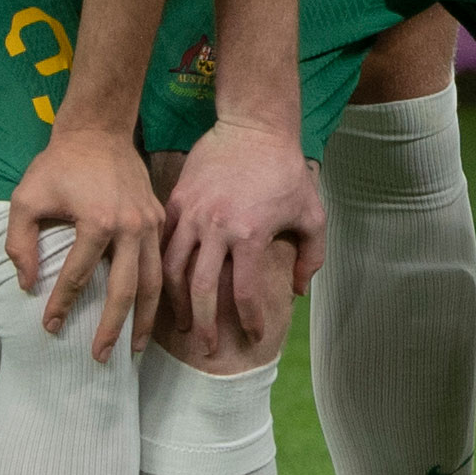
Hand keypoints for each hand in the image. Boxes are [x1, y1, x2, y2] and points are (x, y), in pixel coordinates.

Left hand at [0, 122, 164, 358]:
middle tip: (100, 357)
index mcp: (98, 221)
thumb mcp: (26, 198)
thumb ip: (19, 243)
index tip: (49, 327)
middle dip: (112, 328)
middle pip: (125, 291)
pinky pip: (161, 263)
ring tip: (136, 348)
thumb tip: (27, 284)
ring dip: (145, 318)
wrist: (98, 131)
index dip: (60, 304)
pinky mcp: (158, 219)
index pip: (77, 276)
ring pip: (153, 282)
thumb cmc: (58, 164)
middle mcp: (131, 227)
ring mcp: (150, 223)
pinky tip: (149, 313)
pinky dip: (158, 292)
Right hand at [161, 119, 325, 353]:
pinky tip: (167, 284)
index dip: (249, 320)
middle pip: (201, 290)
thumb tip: (298, 291)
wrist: (254, 126)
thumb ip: (311, 256)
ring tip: (181, 323)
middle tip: (206, 348)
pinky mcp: (176, 200)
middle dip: (203, 324)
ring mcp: (192, 214)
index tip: (254, 336)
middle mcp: (216, 228)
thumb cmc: (287, 171)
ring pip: (173, 268)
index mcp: (250, 235)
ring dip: (175, 302)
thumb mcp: (312, 214)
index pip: (244, 293)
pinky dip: (163, 267)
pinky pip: (164, 242)